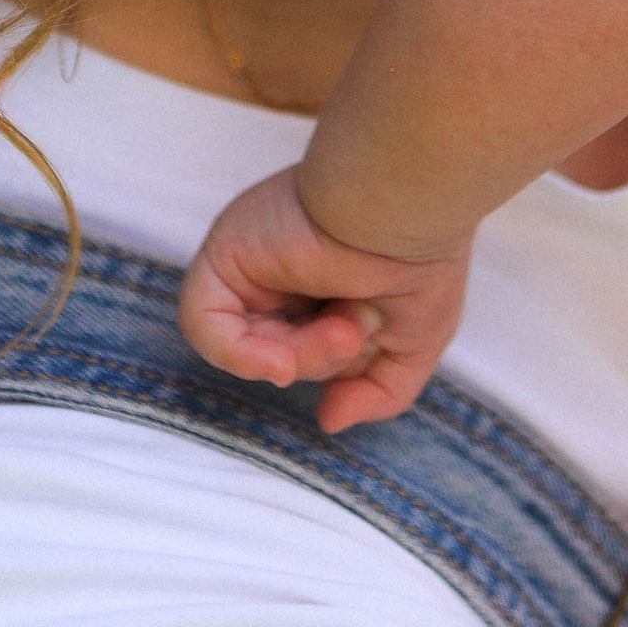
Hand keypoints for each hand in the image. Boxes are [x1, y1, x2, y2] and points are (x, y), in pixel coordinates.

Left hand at [179, 165, 469, 433]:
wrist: (407, 205)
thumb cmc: (421, 258)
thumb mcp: (414, 343)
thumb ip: (379, 392)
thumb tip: (328, 420)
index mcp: (324, 283)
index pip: (307, 350)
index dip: (335, 364)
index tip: (369, 342)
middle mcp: (282, 271)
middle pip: (277, 351)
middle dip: (321, 357)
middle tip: (357, 327)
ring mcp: (252, 262)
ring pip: (247, 343)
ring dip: (296, 355)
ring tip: (341, 326)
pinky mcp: (226, 254)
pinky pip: (206, 324)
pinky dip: (239, 356)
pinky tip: (278, 360)